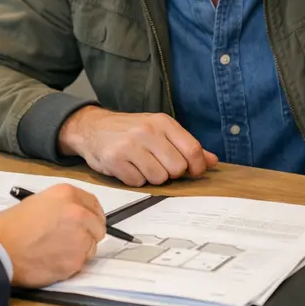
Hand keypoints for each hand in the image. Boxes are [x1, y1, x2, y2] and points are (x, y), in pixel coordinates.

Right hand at [0, 184, 105, 286]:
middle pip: (98, 226)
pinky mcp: (77, 259)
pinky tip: (52, 260)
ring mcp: (80, 237)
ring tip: (55, 251)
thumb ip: (61, 207)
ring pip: (91, 246)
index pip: (94, 204)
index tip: (87, 222)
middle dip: (88, 234)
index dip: (90, 216)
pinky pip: (81, 262)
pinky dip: (70, 264)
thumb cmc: (11, 227)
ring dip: (79, 250)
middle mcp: (79, 213)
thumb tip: (75, 216)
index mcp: (67, 194)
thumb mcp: (37, 202)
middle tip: (71, 240)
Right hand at [58, 106, 218, 186]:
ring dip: (152, 177)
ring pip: (159, 178)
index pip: (192, 150)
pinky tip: (128, 168)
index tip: (192, 172)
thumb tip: (212, 161)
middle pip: (177, 168)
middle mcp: (147, 131)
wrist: (92, 127)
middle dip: (171, 172)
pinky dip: (135, 180)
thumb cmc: (129, 130)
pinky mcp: (115, 160)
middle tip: (159, 165)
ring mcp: (130, 146)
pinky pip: (138, 183)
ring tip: (141, 165)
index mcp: (162, 122)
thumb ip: (186, 145)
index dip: (196, 167)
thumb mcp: (159, 130)